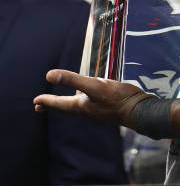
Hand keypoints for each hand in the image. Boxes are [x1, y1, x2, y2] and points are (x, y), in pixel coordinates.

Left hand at [33, 69, 149, 127]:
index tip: (35, 102)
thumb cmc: (116, 98)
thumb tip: (49, 75)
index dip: (47, 101)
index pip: (59, 103)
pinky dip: (78, 101)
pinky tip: (85, 97)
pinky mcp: (106, 105)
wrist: (138, 109)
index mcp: (80, 106)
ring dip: (64, 104)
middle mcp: (86, 109)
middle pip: (65, 108)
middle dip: (52, 106)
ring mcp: (96, 109)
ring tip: (59, 101)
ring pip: (75, 107)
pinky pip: (86, 104)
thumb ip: (72, 80)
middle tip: (39, 107)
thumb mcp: (93, 86)